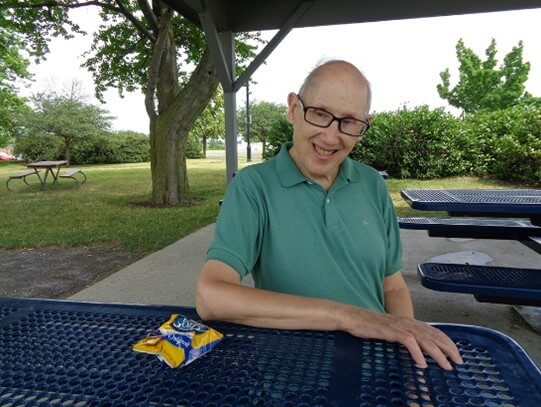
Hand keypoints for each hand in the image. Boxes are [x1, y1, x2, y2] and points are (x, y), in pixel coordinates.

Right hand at [342, 307, 463, 369]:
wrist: (353, 317)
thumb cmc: (370, 325)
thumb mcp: (391, 329)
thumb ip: (405, 335)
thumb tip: (417, 347)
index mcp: (409, 322)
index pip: (434, 331)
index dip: (447, 342)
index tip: (456, 354)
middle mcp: (407, 322)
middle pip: (433, 335)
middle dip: (448, 348)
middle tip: (459, 361)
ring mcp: (399, 326)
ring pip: (424, 339)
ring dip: (437, 353)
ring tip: (446, 365)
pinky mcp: (391, 331)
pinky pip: (408, 342)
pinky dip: (417, 353)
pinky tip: (422, 363)